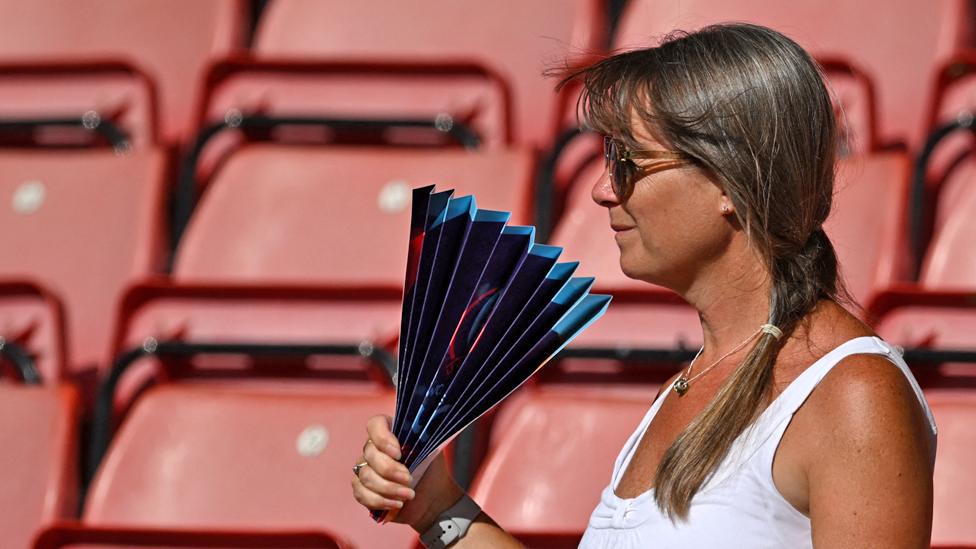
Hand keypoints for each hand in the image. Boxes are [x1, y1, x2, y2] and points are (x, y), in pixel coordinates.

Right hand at [351, 415, 463, 530]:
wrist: (432, 498)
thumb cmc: (431, 470)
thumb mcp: (431, 451)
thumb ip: (421, 439)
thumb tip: (417, 435)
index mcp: (390, 432)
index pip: (375, 424)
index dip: (383, 438)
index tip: (399, 453)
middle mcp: (374, 447)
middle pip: (370, 454)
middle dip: (390, 470)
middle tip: (409, 479)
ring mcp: (365, 468)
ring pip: (366, 476)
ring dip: (388, 488)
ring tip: (408, 495)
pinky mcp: (362, 488)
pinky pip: (361, 493)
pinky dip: (380, 500)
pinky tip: (397, 504)